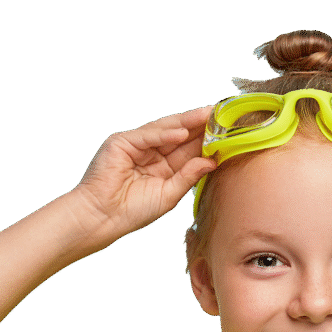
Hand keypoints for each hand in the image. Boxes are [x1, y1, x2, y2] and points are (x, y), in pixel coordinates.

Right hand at [72, 105, 217, 244]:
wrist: (102, 219)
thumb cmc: (132, 212)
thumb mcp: (169, 194)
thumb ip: (189, 175)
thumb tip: (212, 160)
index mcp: (164, 166)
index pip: (189, 148)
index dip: (207, 139)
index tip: (229, 131)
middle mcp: (151, 152)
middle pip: (181, 134)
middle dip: (201, 124)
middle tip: (223, 113)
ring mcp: (136, 145)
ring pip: (166, 129)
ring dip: (188, 122)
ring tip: (209, 115)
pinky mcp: (121, 142)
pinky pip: (147, 135)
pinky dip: (164, 133)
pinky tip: (182, 132)